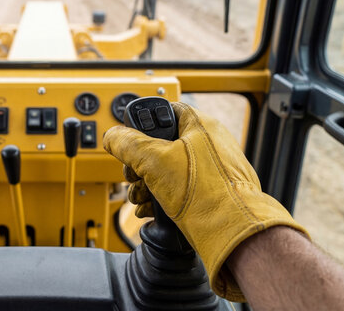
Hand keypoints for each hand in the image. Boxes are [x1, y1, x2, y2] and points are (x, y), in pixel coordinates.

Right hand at [103, 102, 307, 301]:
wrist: (231, 232)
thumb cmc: (205, 193)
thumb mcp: (154, 160)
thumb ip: (127, 144)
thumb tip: (112, 136)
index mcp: (200, 126)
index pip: (165, 112)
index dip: (143, 126)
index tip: (131, 141)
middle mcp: (207, 145)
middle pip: (160, 146)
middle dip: (139, 165)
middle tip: (134, 176)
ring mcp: (209, 171)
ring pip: (166, 171)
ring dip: (146, 186)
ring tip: (142, 197)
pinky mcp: (208, 194)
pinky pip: (177, 190)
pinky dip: (160, 199)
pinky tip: (152, 210)